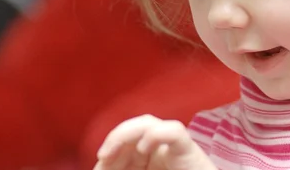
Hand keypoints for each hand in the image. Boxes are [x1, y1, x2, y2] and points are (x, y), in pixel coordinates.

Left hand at [94, 115, 216, 169]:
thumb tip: (101, 166)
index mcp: (151, 158)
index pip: (126, 142)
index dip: (111, 147)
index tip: (100, 162)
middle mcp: (162, 149)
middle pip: (135, 128)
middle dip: (116, 141)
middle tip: (103, 158)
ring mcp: (175, 148)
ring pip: (149, 123)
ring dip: (125, 134)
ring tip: (110, 153)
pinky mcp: (189, 150)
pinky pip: (174, 132)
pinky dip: (156, 135)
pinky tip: (143, 146)